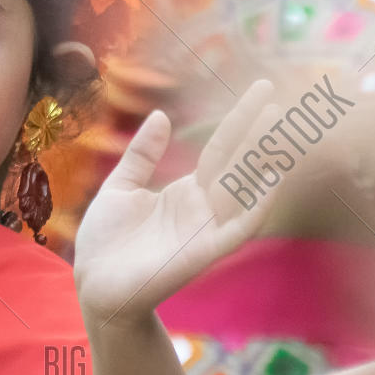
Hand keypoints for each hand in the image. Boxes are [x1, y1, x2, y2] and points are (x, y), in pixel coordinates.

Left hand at [74, 79, 279, 325]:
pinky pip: (240, 226)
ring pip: (245, 189)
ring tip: (280, 126)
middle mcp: (205, 207)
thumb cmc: (106, 241)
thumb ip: (142, 154)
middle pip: (241, 163)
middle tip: (279, 98)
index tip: (263, 90)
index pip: (222, 148)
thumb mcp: (120, 187)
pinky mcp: (205, 251)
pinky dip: (258, 204)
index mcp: (187, 191)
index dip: (241, 120)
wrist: (94, 284)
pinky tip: (273, 178)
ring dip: (264, 159)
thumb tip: (162, 115)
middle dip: (260, 133)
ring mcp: (208, 228)